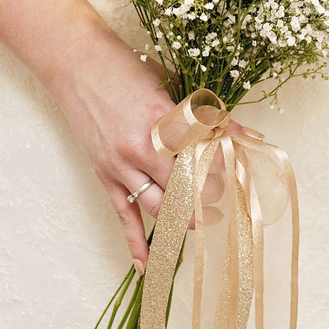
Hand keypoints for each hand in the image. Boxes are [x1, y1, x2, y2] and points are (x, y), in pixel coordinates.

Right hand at [48, 25, 249, 270]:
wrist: (75, 63)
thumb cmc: (126, 68)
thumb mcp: (173, 87)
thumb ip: (213, 118)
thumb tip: (252, 138)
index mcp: (165, 122)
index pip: (207, 160)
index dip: (226, 172)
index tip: (239, 179)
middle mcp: (143, 148)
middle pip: (187, 190)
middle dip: (209, 199)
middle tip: (223, 201)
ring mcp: (120, 165)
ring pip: (160, 208)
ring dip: (184, 220)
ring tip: (203, 222)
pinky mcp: (104, 175)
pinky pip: (123, 216)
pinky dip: (136, 242)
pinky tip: (147, 266)